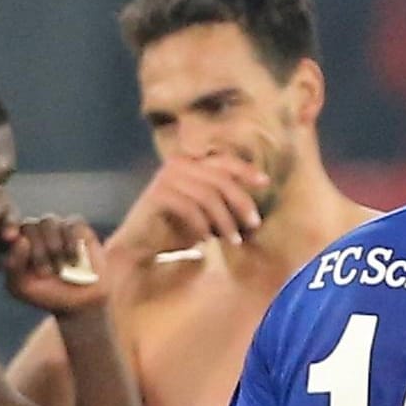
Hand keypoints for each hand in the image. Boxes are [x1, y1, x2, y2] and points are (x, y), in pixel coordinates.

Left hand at [3, 216, 110, 315]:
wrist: (83, 302)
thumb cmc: (48, 295)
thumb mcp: (22, 287)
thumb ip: (13, 266)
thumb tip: (21, 239)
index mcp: (18, 242)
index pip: (9, 225)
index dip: (8, 225)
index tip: (8, 237)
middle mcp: (37, 231)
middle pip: (29, 225)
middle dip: (37, 250)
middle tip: (46, 273)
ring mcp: (59, 228)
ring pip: (49, 221)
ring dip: (53, 244)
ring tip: (60, 267)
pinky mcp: (80, 229)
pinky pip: (72, 224)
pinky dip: (71, 241)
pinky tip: (73, 260)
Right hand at [108, 154, 268, 266]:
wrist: (140, 244)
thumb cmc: (178, 228)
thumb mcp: (207, 212)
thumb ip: (223, 200)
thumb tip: (254, 204)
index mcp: (191, 163)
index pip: (223, 161)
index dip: (245, 170)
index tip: (266, 182)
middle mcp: (177, 165)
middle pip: (220, 179)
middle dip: (241, 202)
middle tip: (253, 224)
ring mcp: (165, 178)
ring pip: (207, 195)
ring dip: (225, 221)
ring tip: (234, 241)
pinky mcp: (156, 195)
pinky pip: (189, 208)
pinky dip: (202, 225)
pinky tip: (206, 240)